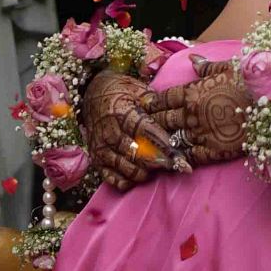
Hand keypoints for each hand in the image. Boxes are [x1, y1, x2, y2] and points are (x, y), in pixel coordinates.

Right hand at [81, 69, 187, 193]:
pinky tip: (138, 174)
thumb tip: (172, 116)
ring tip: (157, 167)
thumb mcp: (137, 89)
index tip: (178, 153)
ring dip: (145, 172)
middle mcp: (111, 133)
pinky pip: (112, 179)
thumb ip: (154, 103)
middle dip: (159, 161)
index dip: (164, 144)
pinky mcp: (96, 159)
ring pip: (127, 169)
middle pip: (139, 154)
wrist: (91, 93)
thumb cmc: (119, 91)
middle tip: (175, 164)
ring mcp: (102, 148)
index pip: (146, 132)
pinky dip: (127, 181)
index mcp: (122, 113)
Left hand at [146, 62, 253, 165]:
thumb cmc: (251, 80)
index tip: (144, 107)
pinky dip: (179, 158)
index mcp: (193, 92)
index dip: (153, 103)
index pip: (164, 99)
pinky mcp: (213, 150)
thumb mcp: (227, 67)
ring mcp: (202, 133)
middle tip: (140, 128)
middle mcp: (193, 113)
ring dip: (161, 142)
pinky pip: (190, 156)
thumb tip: (192, 59)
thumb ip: (206, 66)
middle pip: (163, 120)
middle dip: (151, 123)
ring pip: (173, 139)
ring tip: (150, 145)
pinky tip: (172, 159)